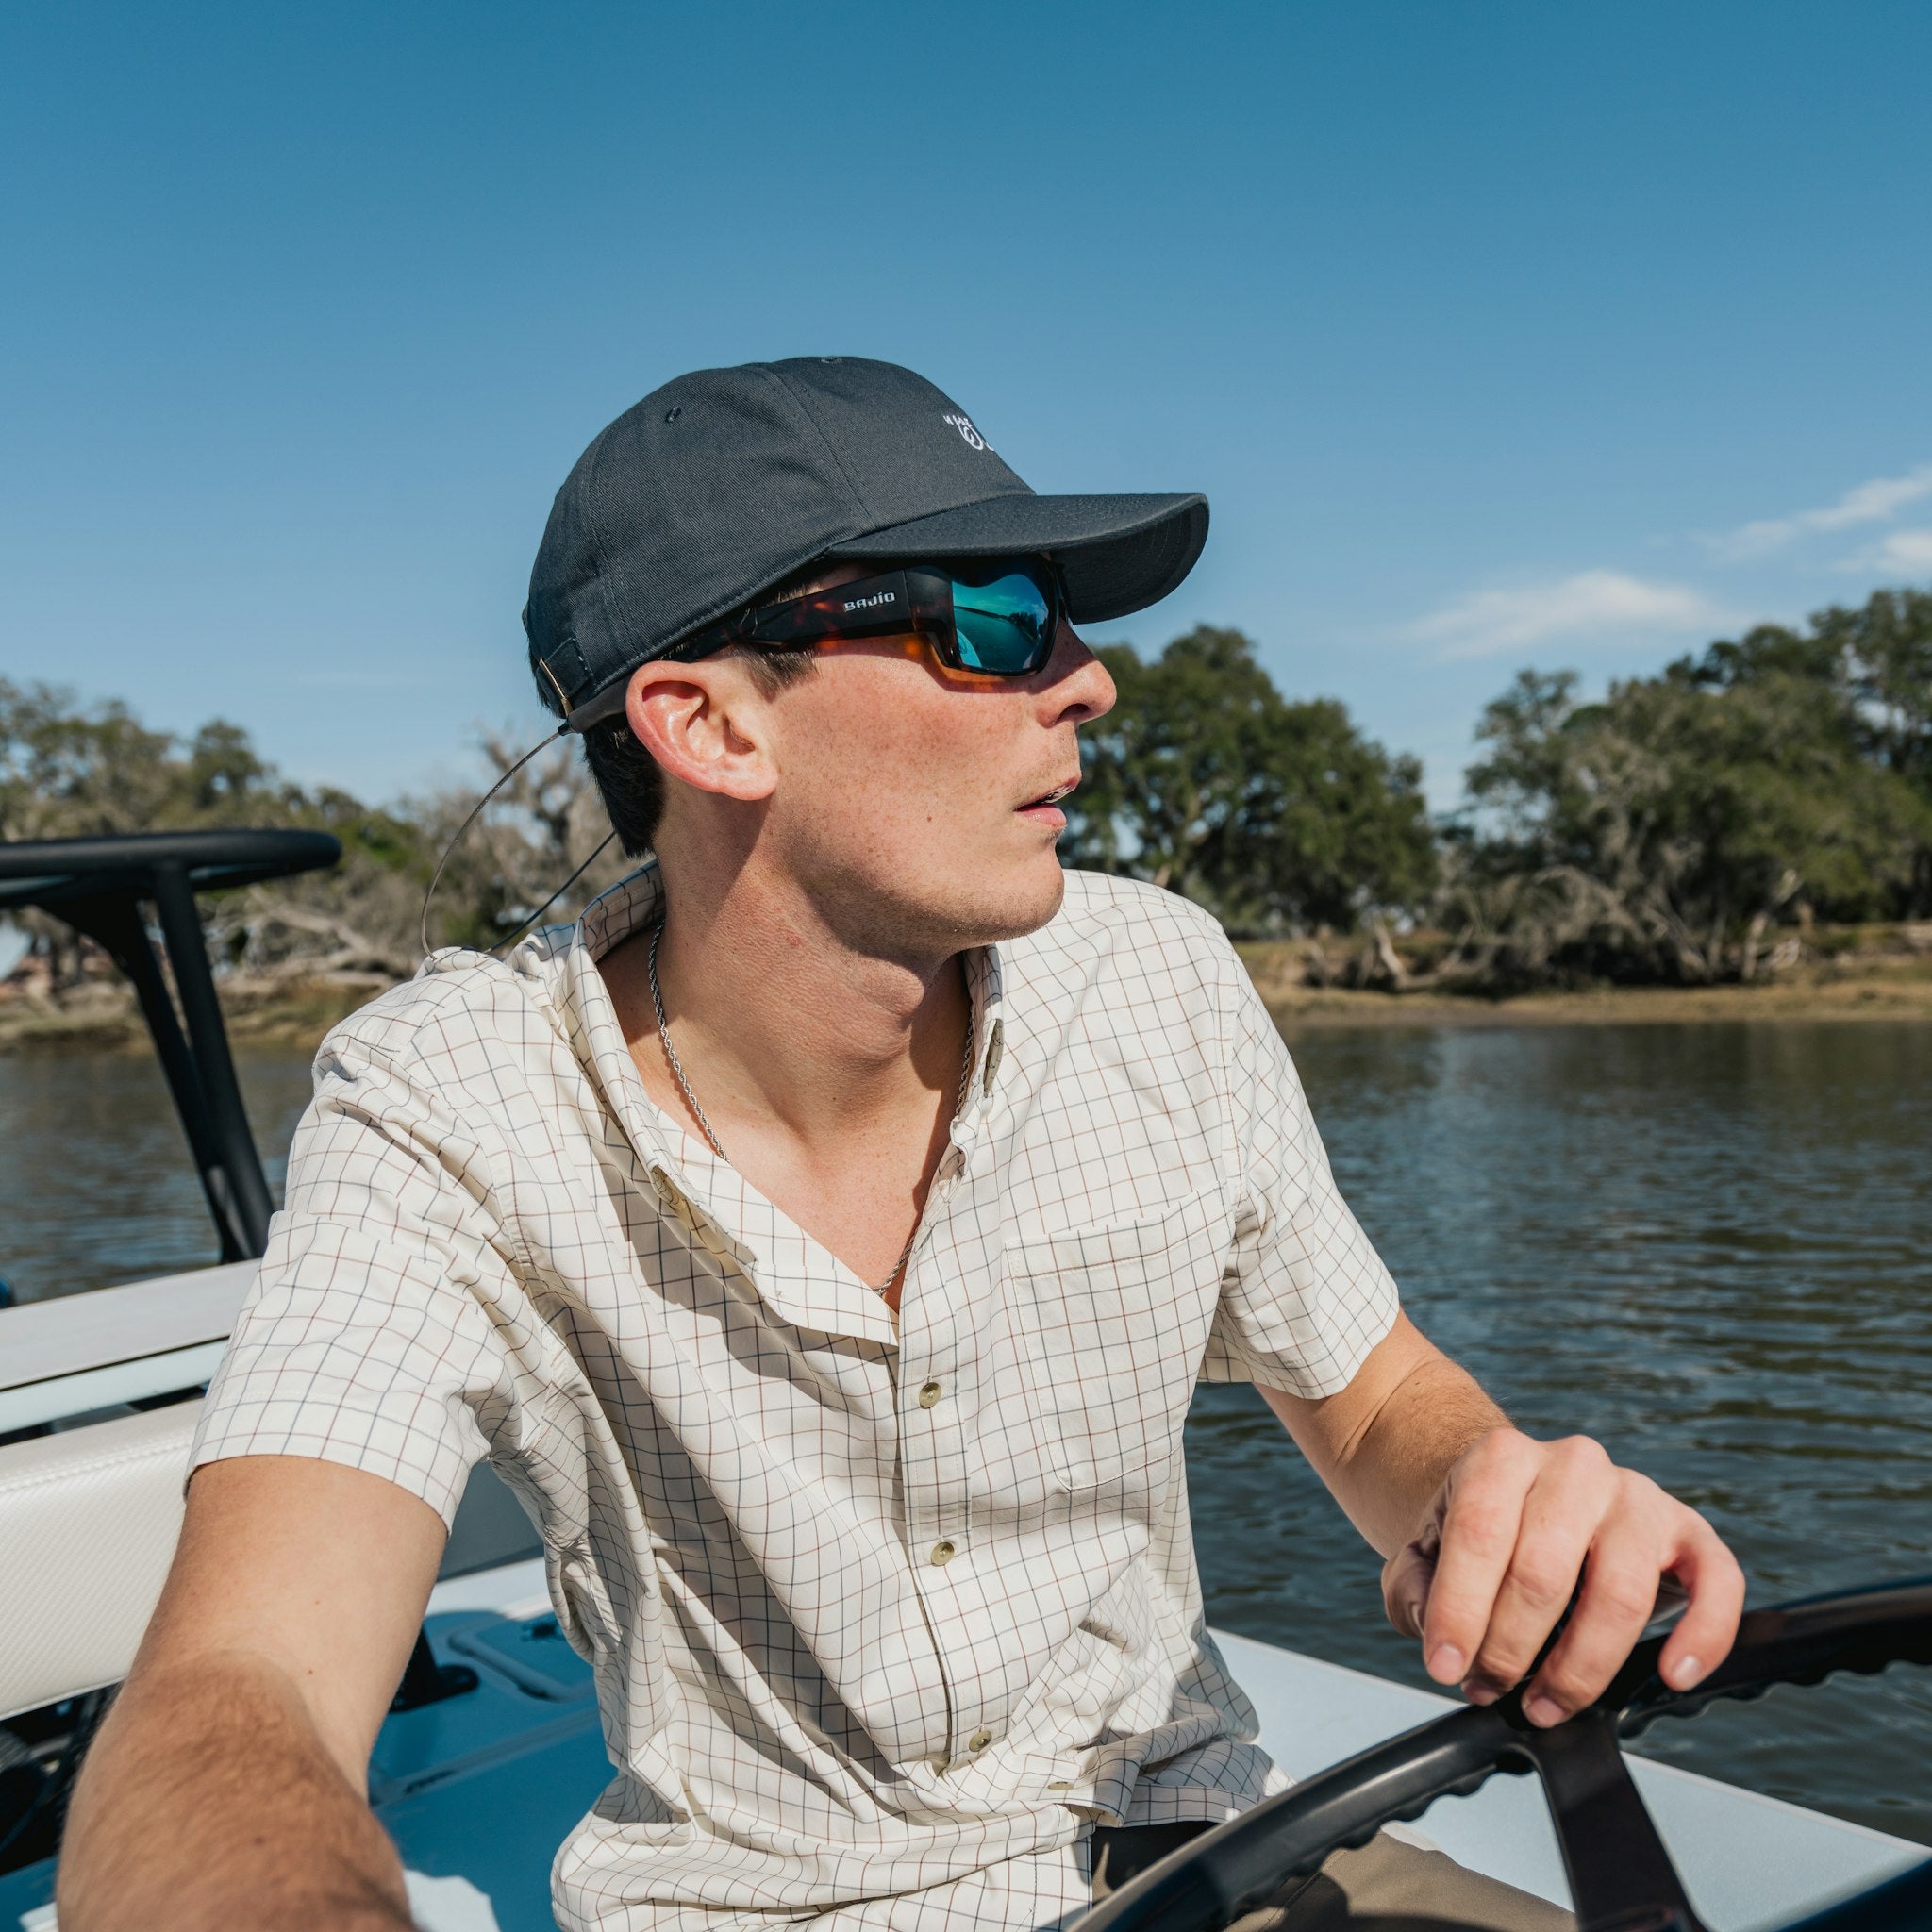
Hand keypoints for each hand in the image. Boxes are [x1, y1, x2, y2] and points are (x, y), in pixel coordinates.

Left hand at [1381, 1428, 1744, 1727]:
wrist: (1528, 1493)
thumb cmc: (1479, 1530)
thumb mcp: (1426, 1546)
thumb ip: (1413, 1587)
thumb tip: (1434, 1631)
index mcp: (1503, 1456)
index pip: (1480, 1535)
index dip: (1460, 1611)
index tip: (1445, 1667)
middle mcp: (1574, 1465)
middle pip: (1545, 1571)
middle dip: (1510, 1648)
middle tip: (1488, 1687)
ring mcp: (1637, 1495)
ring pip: (1621, 1591)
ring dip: (1579, 1667)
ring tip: (1545, 1703)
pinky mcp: (1690, 1530)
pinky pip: (1717, 1581)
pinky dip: (1704, 1635)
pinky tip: (1673, 1676)